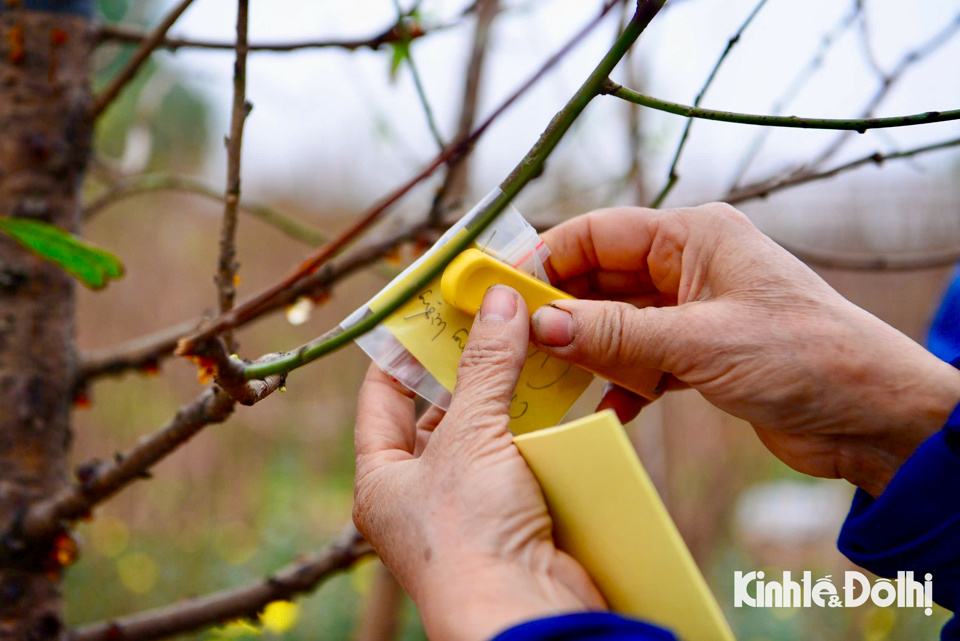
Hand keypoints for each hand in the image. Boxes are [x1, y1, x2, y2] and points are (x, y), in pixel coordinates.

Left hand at [354, 286, 603, 640]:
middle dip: (468, 371)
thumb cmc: (470, 532)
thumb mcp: (471, 436)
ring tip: (529, 348)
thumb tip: (499, 301)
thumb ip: (486, 366)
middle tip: (493, 320)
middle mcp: (420, 496)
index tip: (429, 309)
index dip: (402, 350)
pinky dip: (539, 432)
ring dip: (510, 398)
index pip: (383, 397)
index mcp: (383, 479)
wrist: (525, 613)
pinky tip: (558, 398)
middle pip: (440, 415)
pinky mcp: (514, 521)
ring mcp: (469, 511)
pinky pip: (523, 462)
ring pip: (487, 436)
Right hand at [532, 203, 959, 496]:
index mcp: (694, 237)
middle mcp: (690, 267)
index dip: (547, 258)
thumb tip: (541, 326)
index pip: (598, 234)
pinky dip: (623, 385)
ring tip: (553, 380)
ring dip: (589, 352)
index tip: (504, 290)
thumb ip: (617, 335)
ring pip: (617, 324)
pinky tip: (609, 411)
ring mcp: (694, 313)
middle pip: (601, 279)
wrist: (874, 417)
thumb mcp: (701, 343)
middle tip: (515, 341)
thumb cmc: (806, 356)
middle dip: (561, 311)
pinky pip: (641, 363)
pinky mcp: (700, 356)